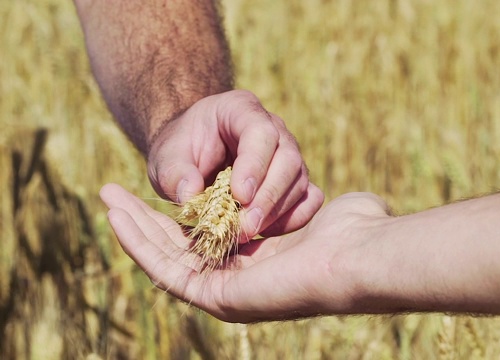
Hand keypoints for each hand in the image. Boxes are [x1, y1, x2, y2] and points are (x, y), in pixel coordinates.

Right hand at [100, 183, 390, 322]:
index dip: (177, 216)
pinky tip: (118, 215)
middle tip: (113, 194)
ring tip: (107, 198)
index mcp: (259, 263)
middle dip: (145, 221)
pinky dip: (140, 242)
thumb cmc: (350, 228)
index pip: (206, 241)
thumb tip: (315, 196)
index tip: (158, 191)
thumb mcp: (312, 205)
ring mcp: (226, 294)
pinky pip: (166, 269)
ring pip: (165, 260)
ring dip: (133, 229)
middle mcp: (239, 281)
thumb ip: (300, 203)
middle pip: (178, 250)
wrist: (361, 252)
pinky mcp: (217, 298)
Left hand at [146, 90, 323, 237]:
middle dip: (269, 196)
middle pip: (288, 158)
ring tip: (248, 233)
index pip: (261, 132)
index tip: (239, 196)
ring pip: (299, 181)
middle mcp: (274, 129)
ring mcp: (288, 155)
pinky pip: (309, 199)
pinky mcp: (294, 181)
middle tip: (247, 225)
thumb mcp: (166, 157)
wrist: (192, 157)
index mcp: (241, 110)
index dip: (255, 165)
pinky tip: (267, 233)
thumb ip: (174, 173)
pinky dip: (293, 218)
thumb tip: (190, 194)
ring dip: (277, 212)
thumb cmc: (180, 151)